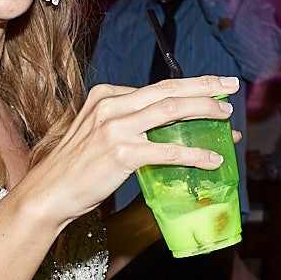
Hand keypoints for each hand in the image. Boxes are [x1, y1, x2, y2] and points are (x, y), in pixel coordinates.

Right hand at [21, 75, 236, 226]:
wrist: (49, 193)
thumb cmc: (75, 168)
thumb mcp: (96, 132)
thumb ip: (126, 123)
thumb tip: (164, 128)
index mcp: (106, 95)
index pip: (156, 86)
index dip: (190, 87)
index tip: (213, 89)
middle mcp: (111, 105)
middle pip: (168, 89)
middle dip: (204, 86)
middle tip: (231, 86)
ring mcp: (115, 128)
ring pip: (171, 110)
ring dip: (204, 111)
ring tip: (226, 117)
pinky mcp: (122, 153)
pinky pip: (168, 150)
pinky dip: (194, 154)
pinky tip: (211, 159)